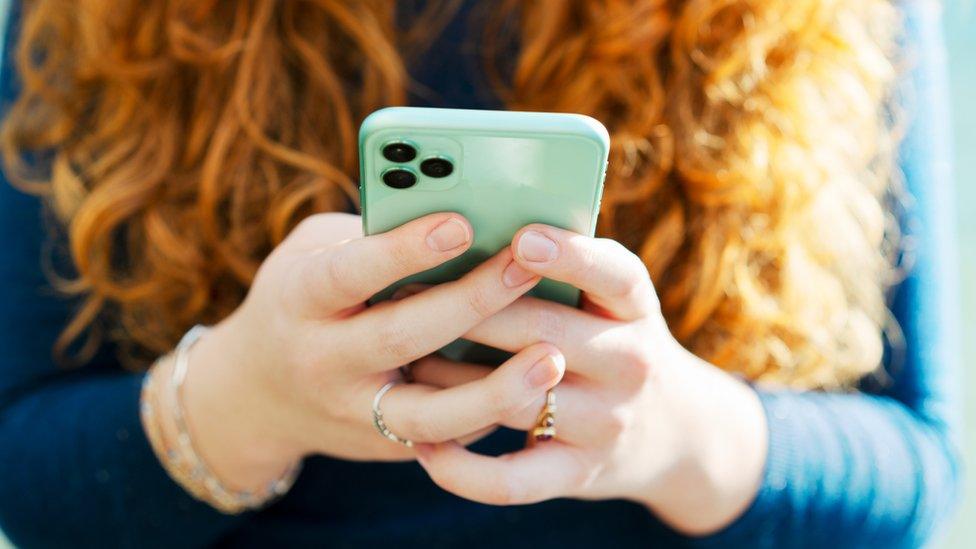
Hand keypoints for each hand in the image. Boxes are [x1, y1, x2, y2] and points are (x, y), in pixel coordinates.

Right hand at [152, 213, 565, 493]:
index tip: (461, 223)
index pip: (350, 273)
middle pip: (400, 337)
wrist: (259, 395)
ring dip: (495, 390)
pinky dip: (494, 412)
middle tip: (525, 266)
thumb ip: (371, 237)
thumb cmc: (302, 298)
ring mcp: (355, 413)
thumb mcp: (313, 253)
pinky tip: (537, 386)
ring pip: (429, 415)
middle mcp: (322, 361)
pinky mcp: (387, 446)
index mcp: (299, 299)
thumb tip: (465, 217)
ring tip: (551, 358)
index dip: (404, 251)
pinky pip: (448, 436)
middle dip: (469, 303)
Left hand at [410, 224, 768, 534]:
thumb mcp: (610, 301)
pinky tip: (425, 447)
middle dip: (471, 311)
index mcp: (634, 307)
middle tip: (404, 288)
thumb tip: (466, 233)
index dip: (570, 257)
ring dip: (449, 381)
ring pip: (515, 398)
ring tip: (401, 363)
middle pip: (543, 332)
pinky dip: (462, 470)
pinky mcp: (579, 474)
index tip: (521, 237)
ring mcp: (605, 422)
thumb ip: (561, 270)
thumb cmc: (610, 340)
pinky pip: (512, 481)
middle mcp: (629, 363)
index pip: (615, 276)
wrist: (670, 429)